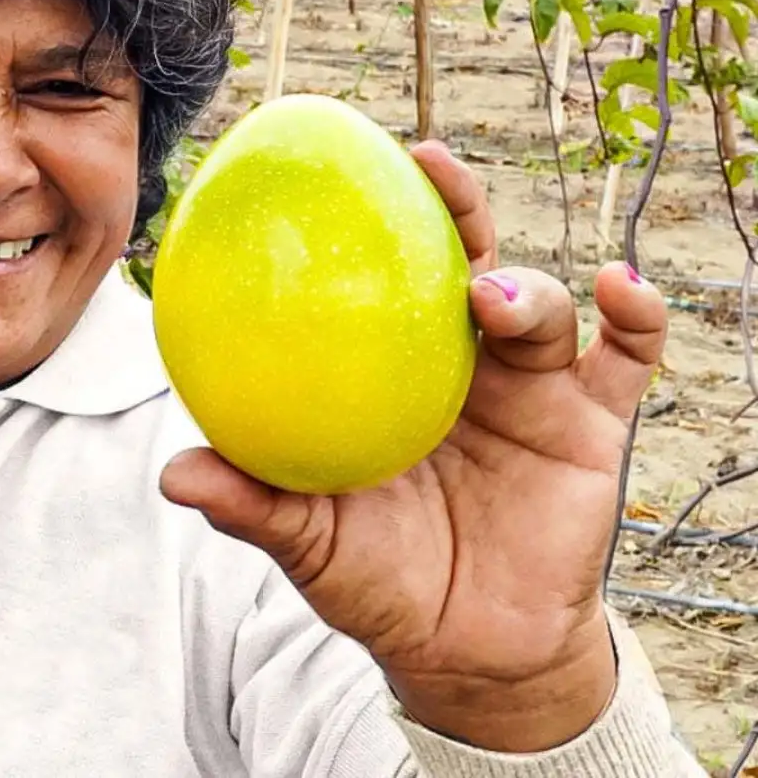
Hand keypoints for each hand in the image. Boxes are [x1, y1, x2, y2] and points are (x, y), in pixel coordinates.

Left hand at [159, 139, 667, 752]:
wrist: (467, 651)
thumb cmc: (376, 580)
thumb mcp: (308, 542)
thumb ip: (250, 506)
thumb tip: (175, 474)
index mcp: (386, 368)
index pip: (375, 274)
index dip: (363, 216)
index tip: (335, 162)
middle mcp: (456, 361)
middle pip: (461, 258)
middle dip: (451, 202)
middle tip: (428, 164)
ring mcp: (528, 387)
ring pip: (535, 307)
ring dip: (522, 291)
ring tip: (493, 301)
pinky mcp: (592, 424)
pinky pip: (627, 358)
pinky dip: (638, 318)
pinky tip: (624, 288)